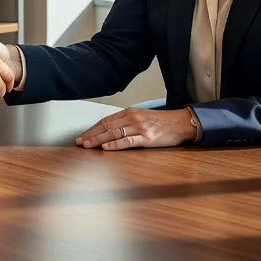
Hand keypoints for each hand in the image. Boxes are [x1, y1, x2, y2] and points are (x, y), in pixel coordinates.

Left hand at [76, 107, 198, 150]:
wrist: (180, 123)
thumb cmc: (161, 122)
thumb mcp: (142, 117)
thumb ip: (127, 121)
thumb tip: (111, 130)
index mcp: (129, 112)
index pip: (106, 121)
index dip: (93, 129)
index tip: (83, 136)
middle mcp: (132, 118)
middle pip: (107, 127)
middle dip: (91, 135)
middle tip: (80, 142)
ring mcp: (139, 128)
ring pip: (114, 133)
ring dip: (98, 140)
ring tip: (88, 145)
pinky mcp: (147, 138)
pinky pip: (127, 141)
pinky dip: (115, 145)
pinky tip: (106, 148)